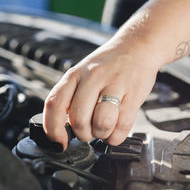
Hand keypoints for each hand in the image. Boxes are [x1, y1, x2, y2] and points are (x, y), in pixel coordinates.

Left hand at [43, 41, 159, 148]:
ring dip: (101, 134)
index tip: (59, 142)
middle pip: (78, 119)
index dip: (53, 129)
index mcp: (73, 75)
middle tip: (88, 131)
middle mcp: (92, 78)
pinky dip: (117, 135)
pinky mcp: (134, 94)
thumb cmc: (106, 66)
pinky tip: (116, 128)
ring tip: (103, 128)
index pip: (54, 104)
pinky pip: (123, 126)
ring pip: (101, 124)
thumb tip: (61, 129)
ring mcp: (114, 85)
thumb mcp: (80, 75)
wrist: (136, 47)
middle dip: (83, 134)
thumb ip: (69, 98)